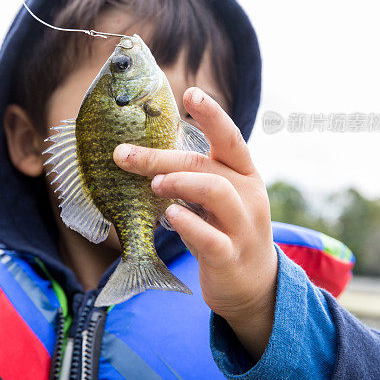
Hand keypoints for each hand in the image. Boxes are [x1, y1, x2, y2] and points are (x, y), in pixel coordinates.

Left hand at [113, 87, 277, 359]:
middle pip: (207, 165)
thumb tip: (147, 153)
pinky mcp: (231, 257)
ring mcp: (242, 227)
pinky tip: (170, 216)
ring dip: (179, 182)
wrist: (254, 286)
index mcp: (244, 175)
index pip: (231, 138)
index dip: (212, 114)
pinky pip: (211, 238)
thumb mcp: (218, 199)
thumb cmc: (226, 232)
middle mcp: (248, 195)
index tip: (190, 92)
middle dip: (162, 157)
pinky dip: (188, 224)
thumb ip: (195, 176)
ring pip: (215, 191)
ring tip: (153, 184)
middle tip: (124, 154)